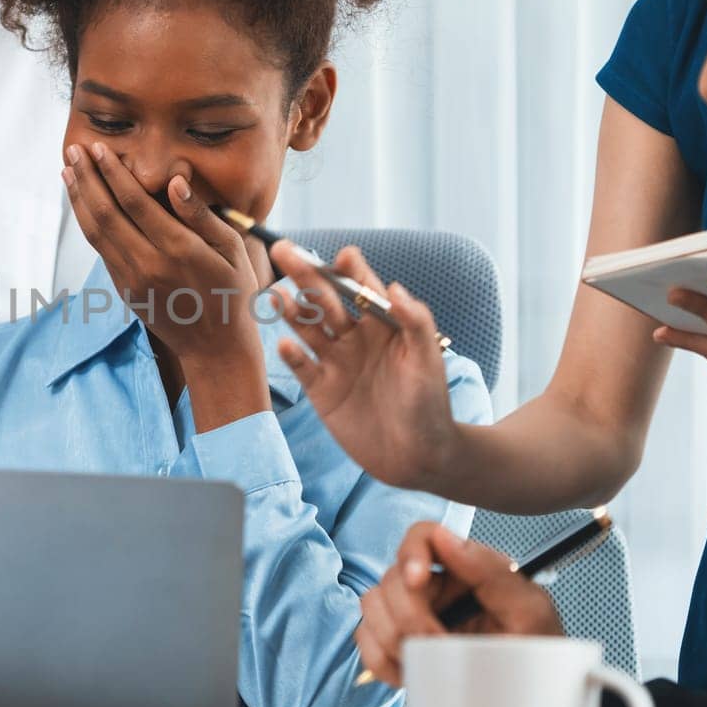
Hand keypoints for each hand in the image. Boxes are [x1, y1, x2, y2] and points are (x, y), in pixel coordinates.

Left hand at [62, 142, 267, 430]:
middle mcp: (149, 265)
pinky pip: (101, 251)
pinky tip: (82, 203)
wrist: (215, 348)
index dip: (113, 174)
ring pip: (96, 233)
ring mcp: (132, 280)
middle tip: (73, 149)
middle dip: (87, 179)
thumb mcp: (232, 250)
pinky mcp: (124, 291)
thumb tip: (175, 181)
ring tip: (67, 170)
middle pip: (106, 214)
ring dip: (79, 199)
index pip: (136, 203)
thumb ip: (201, 215)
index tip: (99, 150)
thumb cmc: (232, 292)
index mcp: (179, 250)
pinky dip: (87, 223)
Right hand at [269, 242, 461, 487]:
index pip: (361, 287)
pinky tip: (286, 346)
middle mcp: (355, 338)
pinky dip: (292, 356)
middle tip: (283, 250)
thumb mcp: (428, 360)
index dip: (350, 270)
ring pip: (307, 328)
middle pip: (324, 300)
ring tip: (276, 294)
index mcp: (382, 325)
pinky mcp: (322, 390)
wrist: (418, 457)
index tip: (341, 257)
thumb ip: (415, 322)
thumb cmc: (430, 405)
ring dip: (291, 310)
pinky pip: (302, 368)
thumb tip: (394, 287)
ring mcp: (336, 363)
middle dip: (305, 275)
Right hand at [354, 523, 562, 687]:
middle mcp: (432, 586)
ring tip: (427, 659)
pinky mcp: (394, 644)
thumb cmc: (536, 655)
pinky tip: (411, 672)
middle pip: (391, 577)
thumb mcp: (531, 612)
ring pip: (371, 605)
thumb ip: (492, 571)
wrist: (531, 701)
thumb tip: (445, 538)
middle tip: (440, 644)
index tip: (417, 581)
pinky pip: (365, 640)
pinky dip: (382, 660)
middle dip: (409, 615)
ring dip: (393, 637)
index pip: (423, 536)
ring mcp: (409, 614)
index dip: (411, 552)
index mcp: (463, 568)